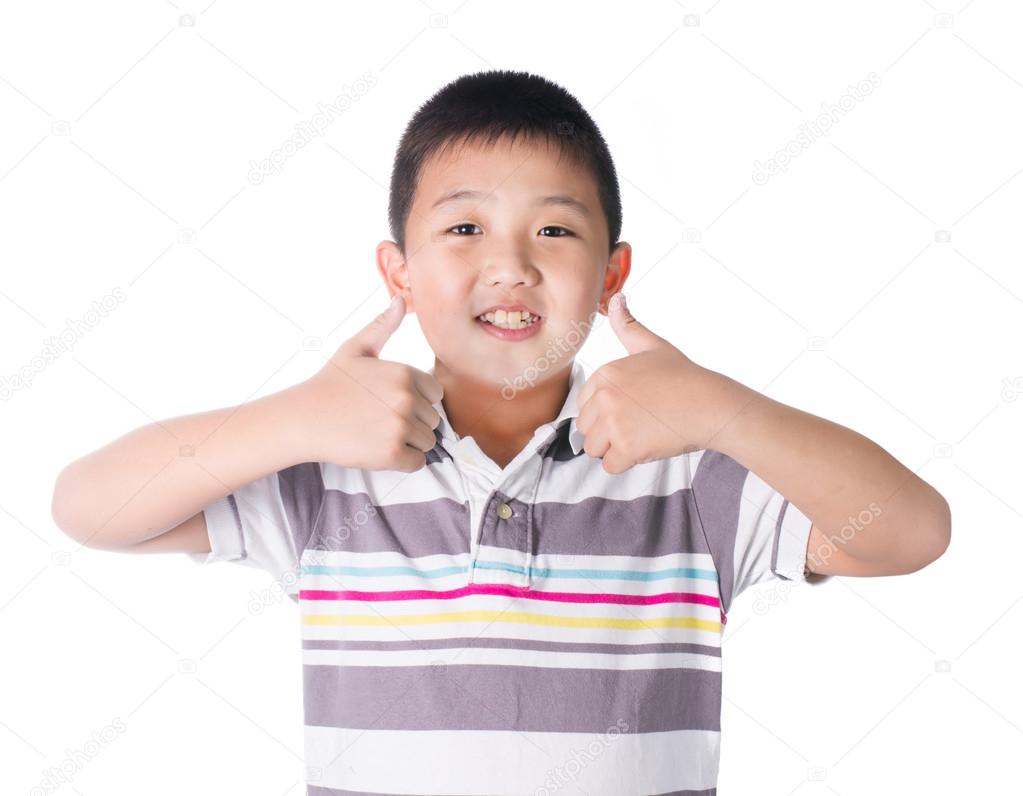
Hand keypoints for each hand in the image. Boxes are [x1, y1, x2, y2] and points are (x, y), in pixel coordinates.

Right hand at [291, 294, 443, 471]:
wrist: (303, 419)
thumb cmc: (330, 383)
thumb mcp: (356, 348)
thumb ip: (382, 326)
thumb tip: (400, 299)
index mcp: (405, 373)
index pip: (436, 394)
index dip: (416, 400)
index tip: (390, 402)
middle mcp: (407, 399)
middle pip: (433, 420)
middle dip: (412, 423)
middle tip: (380, 420)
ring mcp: (400, 427)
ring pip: (427, 442)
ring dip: (408, 442)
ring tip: (378, 434)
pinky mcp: (392, 453)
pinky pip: (417, 462)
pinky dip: (403, 461)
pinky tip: (379, 449)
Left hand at [575, 292, 747, 473]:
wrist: (712, 405)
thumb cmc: (686, 377)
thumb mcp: (654, 346)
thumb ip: (628, 326)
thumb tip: (615, 298)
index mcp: (606, 373)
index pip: (584, 404)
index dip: (607, 411)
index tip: (633, 408)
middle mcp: (605, 396)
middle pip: (586, 428)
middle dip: (608, 432)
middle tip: (640, 424)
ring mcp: (614, 422)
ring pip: (594, 449)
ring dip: (615, 449)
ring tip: (642, 435)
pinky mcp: (626, 447)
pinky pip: (611, 466)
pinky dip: (627, 463)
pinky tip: (647, 447)